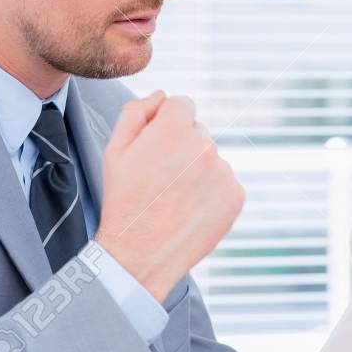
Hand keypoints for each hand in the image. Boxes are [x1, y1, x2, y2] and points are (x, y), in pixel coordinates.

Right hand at [95, 92, 245, 302]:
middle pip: (198, 131)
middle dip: (182, 146)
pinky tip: (189, 208)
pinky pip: (225, 182)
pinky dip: (211, 192)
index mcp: (174, 130)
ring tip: (174, 197)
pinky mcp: (236, 196)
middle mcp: (205, 146)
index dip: (166, 122)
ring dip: (197, 170)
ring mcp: (224, 172)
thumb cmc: (124, 201)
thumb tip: (162, 95)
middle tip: (160, 177)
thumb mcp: (115, 150)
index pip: (182, 104)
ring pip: (211, 158)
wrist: (140, 256)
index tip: (156, 145)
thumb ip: (137, 112)